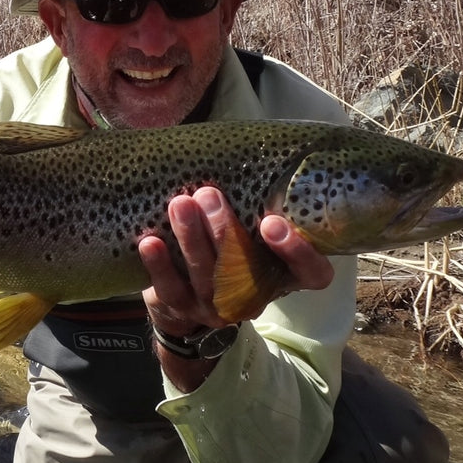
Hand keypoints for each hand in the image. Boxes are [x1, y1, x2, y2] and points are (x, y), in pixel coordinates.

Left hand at [138, 187, 333, 389]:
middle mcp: (255, 296)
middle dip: (224, 230)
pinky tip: (151, 242)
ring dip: (191, 238)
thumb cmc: (226, 248)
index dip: (297, 252)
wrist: (185, 300)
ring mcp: (218, 308)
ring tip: (179, 204)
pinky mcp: (183, 310)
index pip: (311, 274)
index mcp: (283, 275)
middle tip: (208, 194)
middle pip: (246, 269)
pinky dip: (160, 264)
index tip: (271, 222)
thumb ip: (254, 207)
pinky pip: (171, 290)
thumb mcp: (250, 234)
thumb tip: (240, 153)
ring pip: (206, 277)